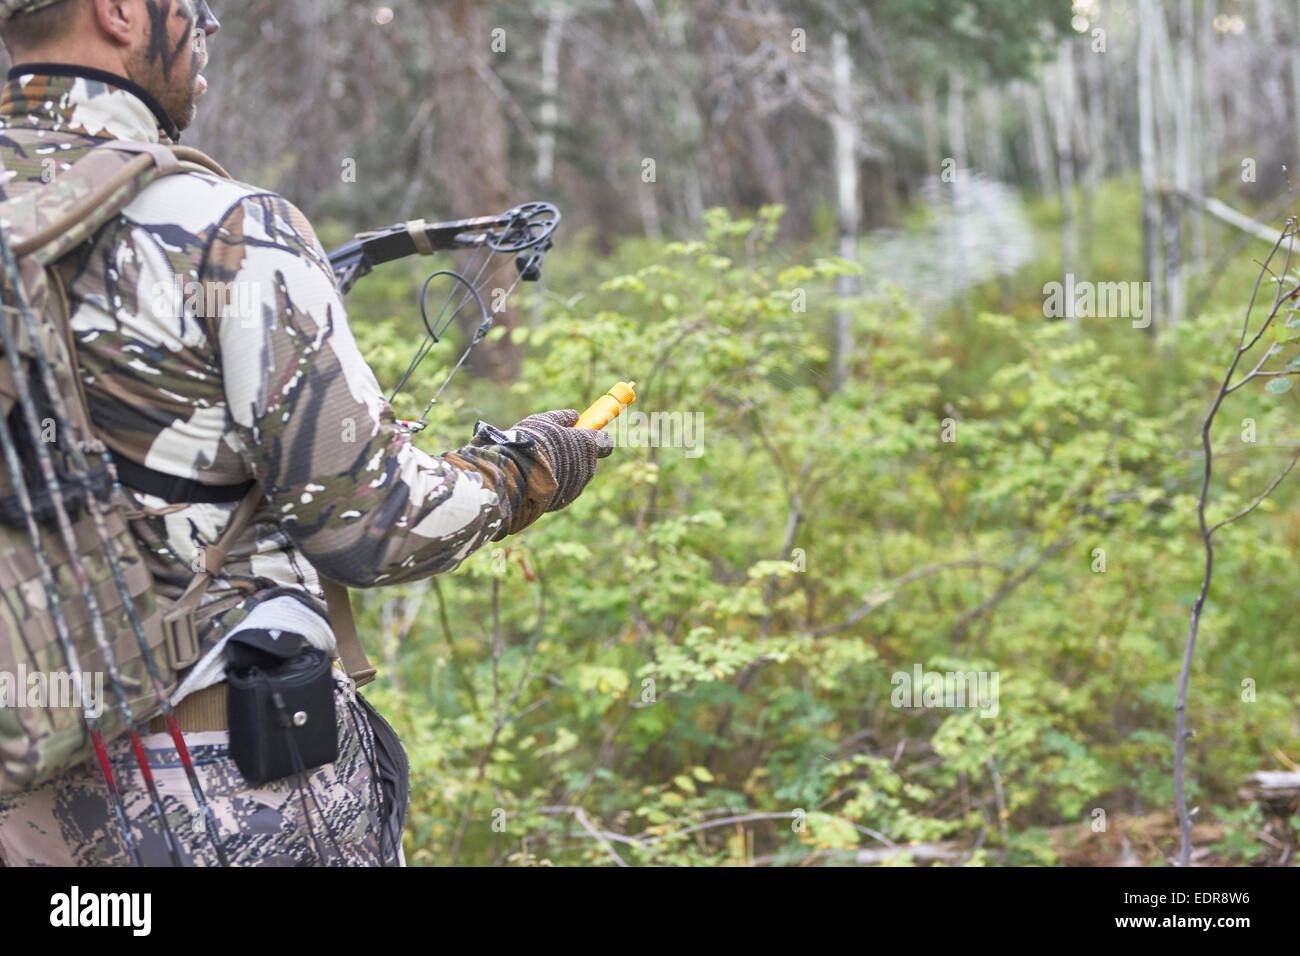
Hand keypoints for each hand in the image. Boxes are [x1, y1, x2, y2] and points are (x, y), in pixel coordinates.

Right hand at [470, 409, 613, 535]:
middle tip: (553, 448)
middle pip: (587, 460)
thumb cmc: (533, 444)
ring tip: (539, 463)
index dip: (596, 438)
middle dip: (574, 454)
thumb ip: (561, 418)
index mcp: (588, 445)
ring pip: (573, 475)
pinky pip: (561, 489)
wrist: (518, 476)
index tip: (586, 434)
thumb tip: (573, 415)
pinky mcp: (563, 501)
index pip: (605, 442)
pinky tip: (535, 478)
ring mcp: (577, 486)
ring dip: (562, 469)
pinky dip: (552, 484)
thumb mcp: (544, 422)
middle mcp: (587, 468)